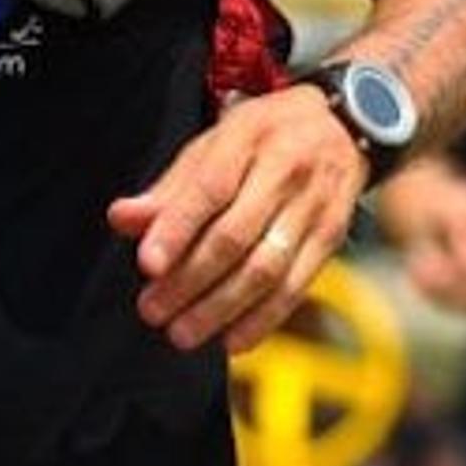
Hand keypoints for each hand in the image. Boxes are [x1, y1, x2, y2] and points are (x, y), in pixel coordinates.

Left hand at [106, 84, 367, 351]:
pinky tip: (231, 340)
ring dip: (220, 308)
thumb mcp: (214, 143)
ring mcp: (314, 206)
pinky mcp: (331, 237)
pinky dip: (262, 319)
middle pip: (235, 235)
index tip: (148, 265)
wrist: (343, 125)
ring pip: (265, 268)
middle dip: (189, 279)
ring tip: (181, 333)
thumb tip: (123, 219)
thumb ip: (170, 188)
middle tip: (153, 309)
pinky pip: (296, 286)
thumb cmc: (263, 137)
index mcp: (249, 137)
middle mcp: (286, 170)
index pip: (210, 187)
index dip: (178, 229)